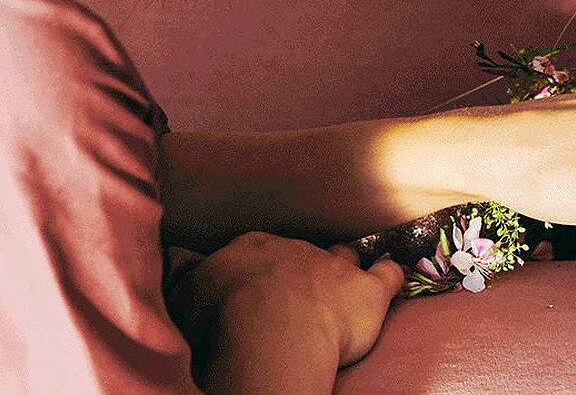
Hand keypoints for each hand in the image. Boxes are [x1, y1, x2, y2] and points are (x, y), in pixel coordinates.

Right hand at [165, 232, 402, 394]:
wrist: (269, 327)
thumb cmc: (223, 316)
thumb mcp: (190, 296)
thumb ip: (191, 281)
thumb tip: (183, 272)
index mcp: (253, 248)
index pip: (257, 251)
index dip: (258, 270)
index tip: (255, 286)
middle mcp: (296, 249)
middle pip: (301, 253)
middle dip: (300, 269)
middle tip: (294, 292)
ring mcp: (335, 267)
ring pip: (345, 255)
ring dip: (346, 265)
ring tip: (345, 277)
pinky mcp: (367, 292)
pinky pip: (388, 275)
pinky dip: (391, 274)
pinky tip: (392, 274)